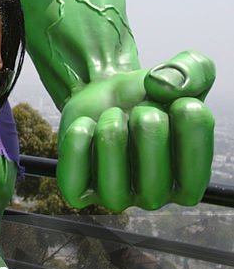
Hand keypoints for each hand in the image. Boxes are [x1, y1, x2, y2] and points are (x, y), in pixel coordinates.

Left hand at [57, 50, 214, 210]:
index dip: (187, 124)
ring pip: (113, 181)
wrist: (105, 91)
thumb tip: (161, 87)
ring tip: (112, 115)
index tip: (179, 104)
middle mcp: (155, 198)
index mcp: (188, 181)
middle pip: (154, 177)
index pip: (195, 171)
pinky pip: (73, 173)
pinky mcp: (79, 189)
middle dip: (146, 125)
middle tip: (139, 109)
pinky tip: (86, 125)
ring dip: (111, 133)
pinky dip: (78, 140)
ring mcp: (115, 197)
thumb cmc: (151, 93)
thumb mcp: (189, 71)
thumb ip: (194, 71)